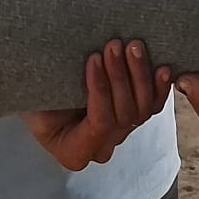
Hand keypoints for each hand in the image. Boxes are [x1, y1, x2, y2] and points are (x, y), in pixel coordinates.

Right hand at [23, 40, 171, 171]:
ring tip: (133, 46)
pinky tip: (162, 68)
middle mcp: (101, 149)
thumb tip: (68, 69)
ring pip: (141, 110)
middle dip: (120, 76)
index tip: (93, 58)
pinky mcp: (133, 118)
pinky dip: (159, 87)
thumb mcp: (37, 96)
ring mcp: (120, 135)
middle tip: (114, 45)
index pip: (99, 124)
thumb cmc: (35, 91)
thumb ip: (55, 92)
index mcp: (74, 153)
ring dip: (139, 74)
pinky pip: (152, 107)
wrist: (41, 85)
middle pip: (124, 116)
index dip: (101, 91)